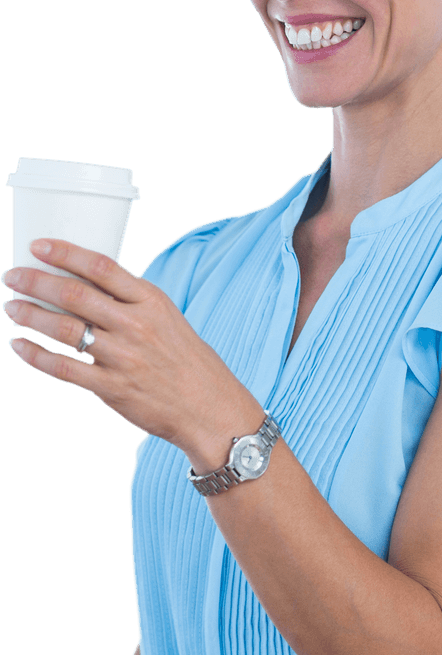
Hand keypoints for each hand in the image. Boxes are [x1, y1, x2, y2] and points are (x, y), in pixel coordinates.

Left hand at [2, 239, 244, 460]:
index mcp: (151, 301)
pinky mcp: (112, 388)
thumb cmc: (187, 361)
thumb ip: (130, 303)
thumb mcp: (167, 318)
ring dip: (31, 315)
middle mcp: (135, 326)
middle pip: (75, 295)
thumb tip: (83, 287)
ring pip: (64, 329)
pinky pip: (64, 368)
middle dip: (36, 282)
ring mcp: (123, 358)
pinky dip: (36, 355)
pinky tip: (19, 346)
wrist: (208, 408)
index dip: (65, 253)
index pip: (102, 267)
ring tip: (11, 307)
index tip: (37, 246)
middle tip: (11, 276)